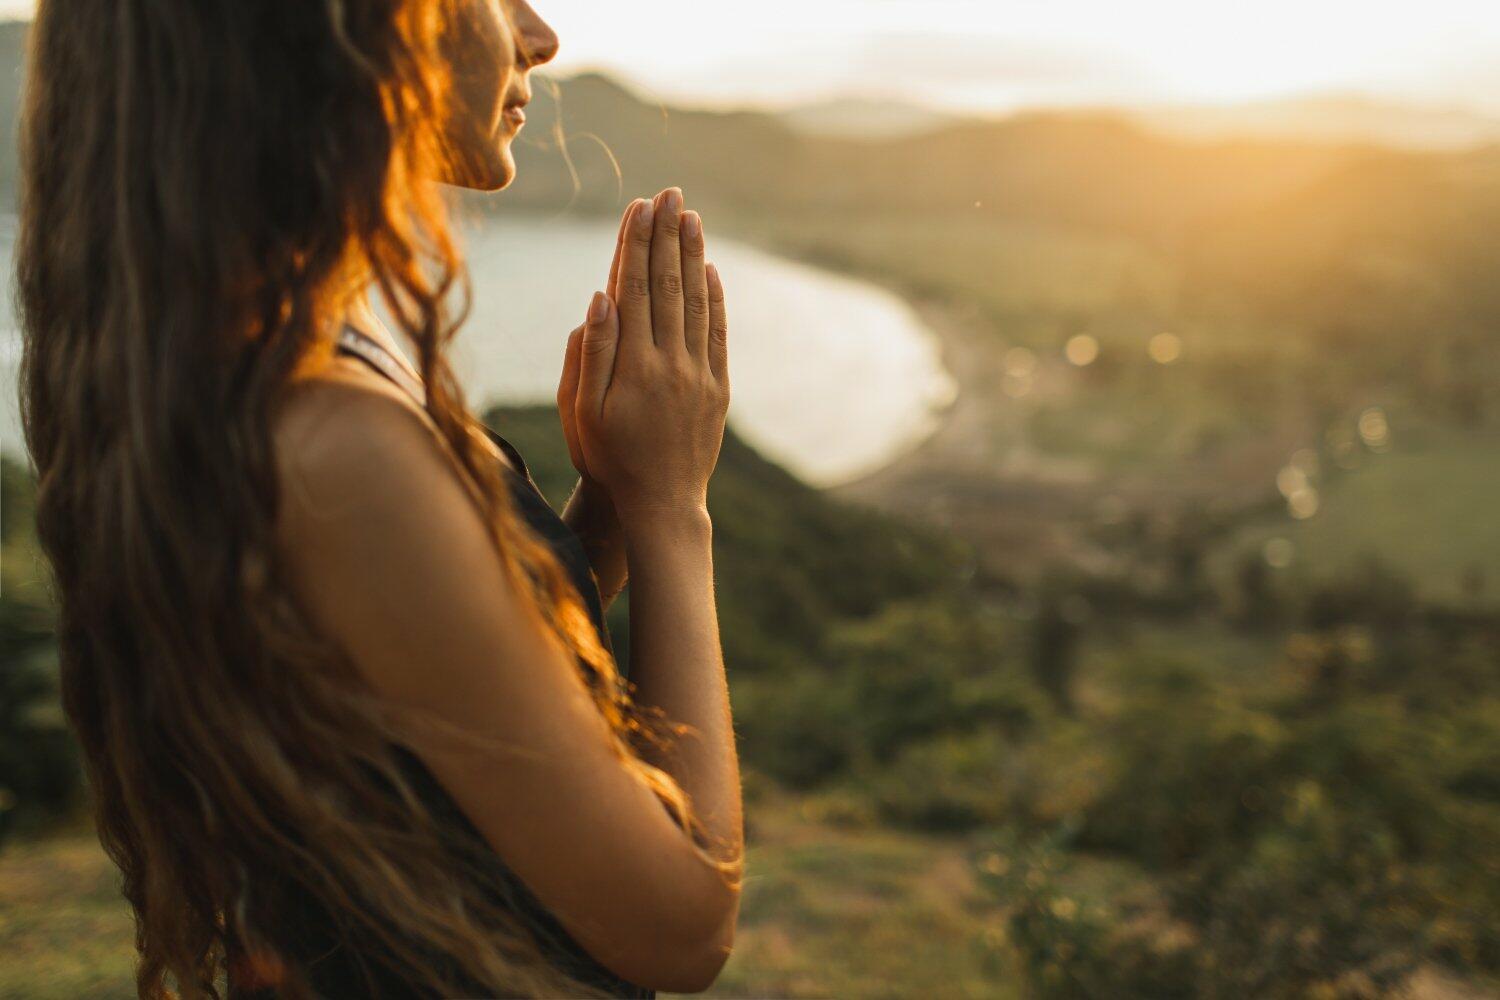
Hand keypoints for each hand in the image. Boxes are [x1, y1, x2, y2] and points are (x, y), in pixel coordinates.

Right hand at [570, 187, 729, 528]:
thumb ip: (591, 353)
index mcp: (634, 365)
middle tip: (669, 193)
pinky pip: (718, 334)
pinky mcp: (718, 390)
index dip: (635, 244)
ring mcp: (700, 375)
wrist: (662, 505)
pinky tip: (709, 270)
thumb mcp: (585, 411)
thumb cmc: (610, 458)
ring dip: (692, 256)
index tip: (638, 206)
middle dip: (666, 236)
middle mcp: (671, 363)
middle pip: (668, 286)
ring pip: (696, 303)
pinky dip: (715, 299)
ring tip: (690, 216)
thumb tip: (601, 297)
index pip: (634, 289)